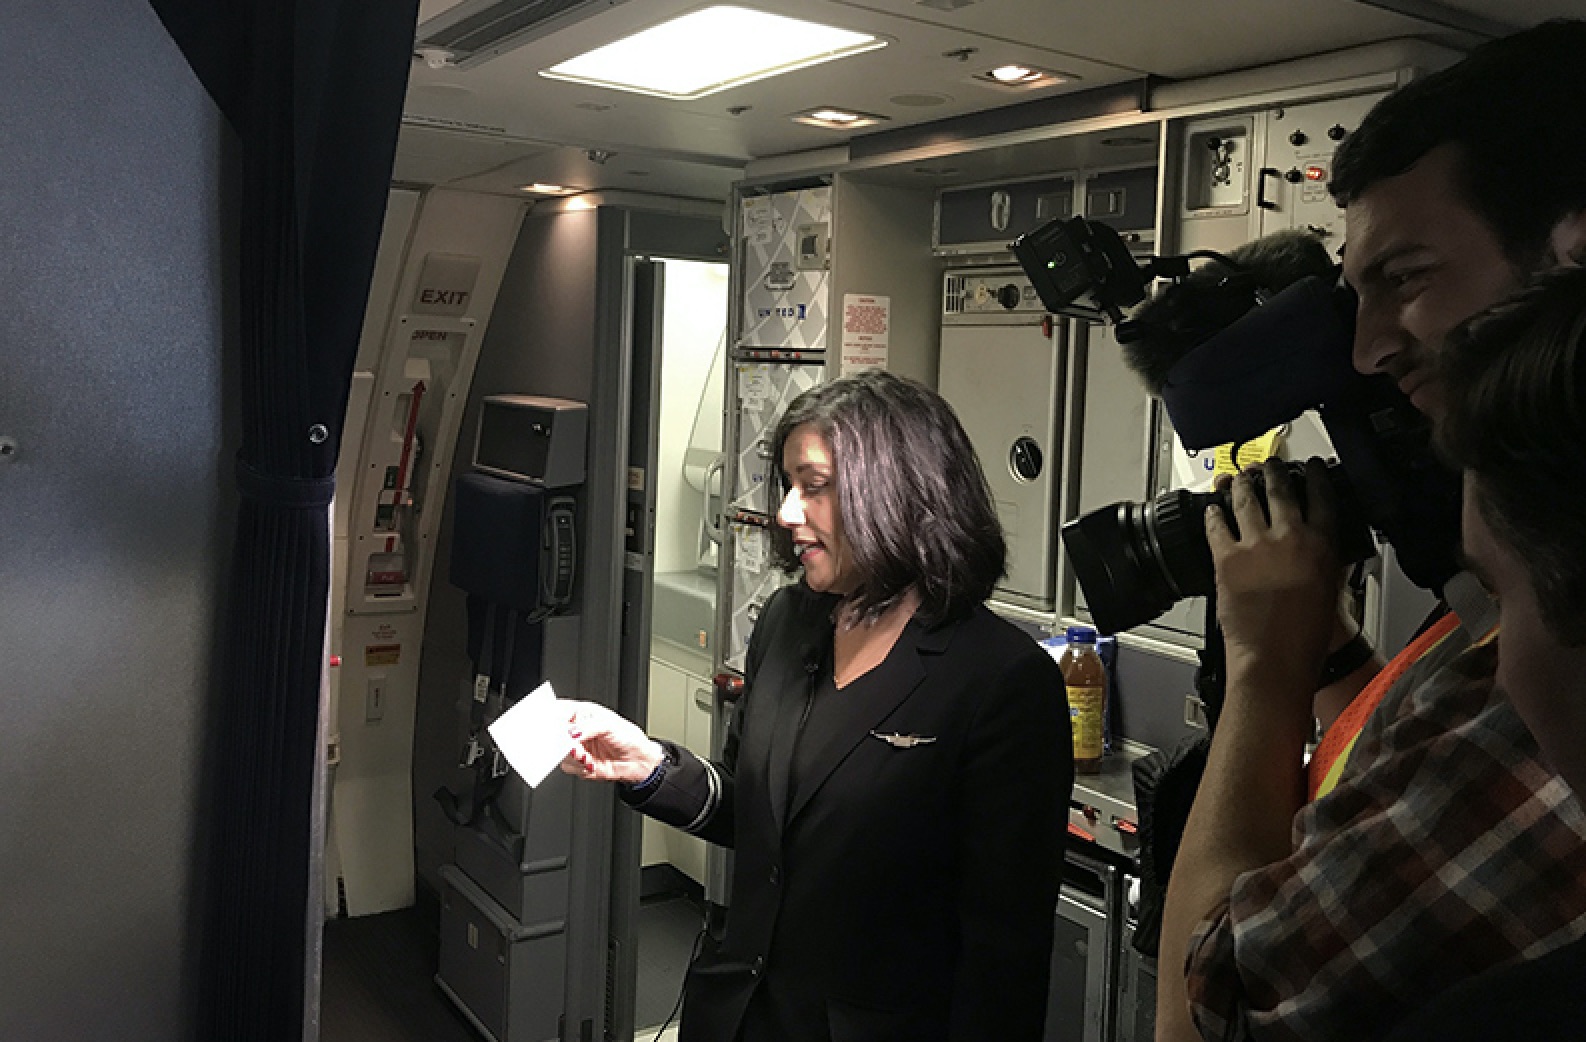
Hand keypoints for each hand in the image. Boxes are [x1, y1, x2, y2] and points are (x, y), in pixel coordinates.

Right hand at [558, 700, 664, 784]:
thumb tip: (571, 732)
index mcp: (581, 713)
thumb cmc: (628, 736)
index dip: (550, 718)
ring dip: (573, 756)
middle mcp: (575, 730)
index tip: (554, 727)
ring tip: (586, 756)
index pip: (557, 711)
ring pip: (558, 753)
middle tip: (571, 745)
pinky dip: (579, 767)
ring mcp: (575, 747)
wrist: (639, 760)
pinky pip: (568, 767)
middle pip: (553, 734)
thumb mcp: (609, 725)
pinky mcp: (577, 764)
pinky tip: (591, 763)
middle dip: (560, 742)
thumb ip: (588, 727)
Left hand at [1204, 458, 1341, 688]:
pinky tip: (1212, 508)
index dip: (1316, 476)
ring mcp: (1256, 545)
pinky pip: (1216, 525)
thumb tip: (1323, 546)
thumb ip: (1328, 561)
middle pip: (1280, 490)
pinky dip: (1213, 514)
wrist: (1276, 658)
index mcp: (1322, 544)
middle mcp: (1289, 537)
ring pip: (1245, 499)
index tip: (1313, 467)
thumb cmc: (1306, 637)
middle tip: (1270, 466)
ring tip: (1239, 478)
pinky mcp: (1227, 558)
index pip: (1322, 496)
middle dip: (1273, 473)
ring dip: (1241, 485)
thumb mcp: (1332, 590)